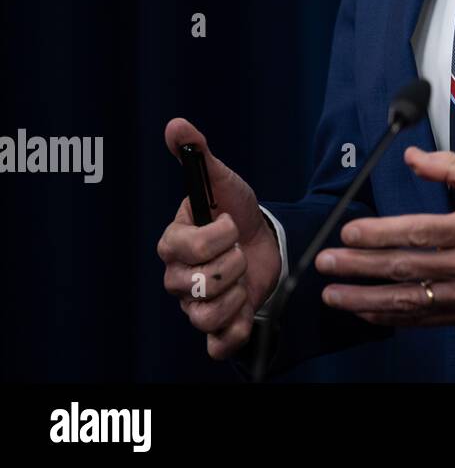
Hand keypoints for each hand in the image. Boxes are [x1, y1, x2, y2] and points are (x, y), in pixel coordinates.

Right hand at [156, 118, 283, 359]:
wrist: (266, 240)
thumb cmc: (238, 211)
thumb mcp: (224, 181)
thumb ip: (200, 155)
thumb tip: (176, 124)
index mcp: (174, 243)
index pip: (182, 249)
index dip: (214, 238)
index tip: (231, 223)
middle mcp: (179, 277)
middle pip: (195, 285)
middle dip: (230, 265)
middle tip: (240, 251)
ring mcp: (195, 304)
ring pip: (204, 315)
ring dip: (236, 294)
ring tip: (245, 277)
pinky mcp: (218, 326)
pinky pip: (216, 343)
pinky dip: (234, 331)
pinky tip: (247, 308)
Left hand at [315, 148, 454, 330]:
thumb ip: (454, 168)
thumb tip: (415, 158)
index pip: (418, 231)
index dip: (379, 233)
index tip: (350, 232)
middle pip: (404, 267)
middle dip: (359, 266)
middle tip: (326, 263)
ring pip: (408, 299)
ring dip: (365, 299)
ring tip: (335, 294)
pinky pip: (423, 319)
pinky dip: (391, 318)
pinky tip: (367, 312)